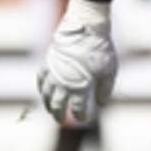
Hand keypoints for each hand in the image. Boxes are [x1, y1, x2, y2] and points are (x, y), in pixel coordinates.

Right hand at [37, 0, 117, 123]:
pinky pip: (40, 79)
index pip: (78, 109)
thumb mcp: (109, 71)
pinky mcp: (48, 62)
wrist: (86, 29)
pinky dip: (41, 88)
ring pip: (46, 94)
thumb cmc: (100, 50)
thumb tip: (101, 103)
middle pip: (58, 104)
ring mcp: (53, 73)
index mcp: (80, 87)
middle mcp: (64, 83)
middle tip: (60, 121)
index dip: (81, 116)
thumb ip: (105, 89)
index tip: (84, 120)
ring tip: (50, 110)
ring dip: (48, 104)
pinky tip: (43, 91)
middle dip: (59, 114)